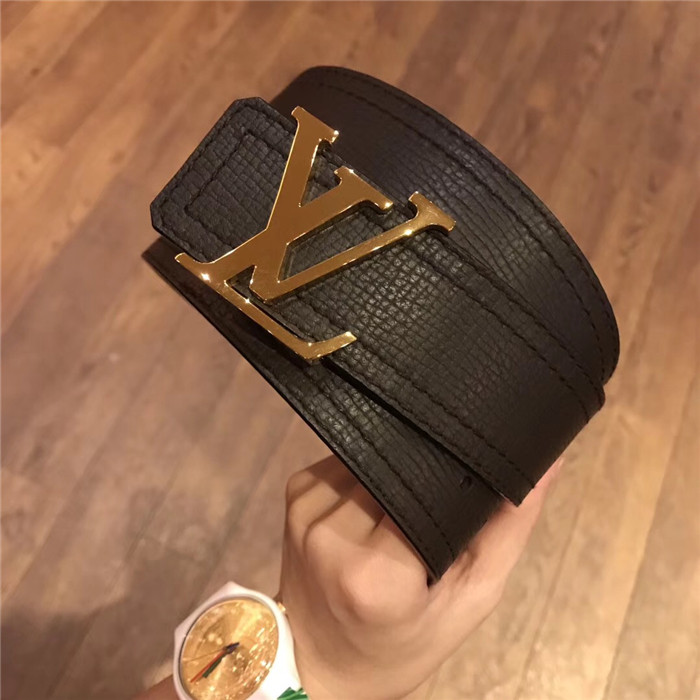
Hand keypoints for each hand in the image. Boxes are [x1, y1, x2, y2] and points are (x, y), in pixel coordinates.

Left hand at [279, 455, 561, 699]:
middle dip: (427, 474)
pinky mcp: (295, 489)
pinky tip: (376, 501)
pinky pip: (347, 459)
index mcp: (374, 571)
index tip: (472, 483)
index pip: (431, 488)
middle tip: (443, 497)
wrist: (318, 660)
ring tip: (408, 503)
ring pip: (375, 456)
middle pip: (400, 466)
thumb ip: (509, 530)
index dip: (457, 478)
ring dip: (398, 471)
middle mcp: (329, 530)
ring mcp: (306, 506)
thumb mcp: (470, 599)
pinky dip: (371, 472)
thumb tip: (545, 461)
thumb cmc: (401, 642)